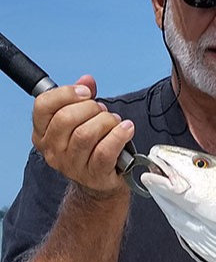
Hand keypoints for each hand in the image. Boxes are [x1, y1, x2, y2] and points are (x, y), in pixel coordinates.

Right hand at [32, 75, 134, 196]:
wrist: (102, 181)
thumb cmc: (92, 146)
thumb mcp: (83, 120)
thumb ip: (82, 98)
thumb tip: (87, 80)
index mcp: (42, 133)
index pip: (43, 106)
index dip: (66, 93)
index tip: (86, 92)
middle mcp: (52, 150)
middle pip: (66, 119)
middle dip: (91, 108)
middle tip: (103, 111)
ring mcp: (72, 165)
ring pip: (86, 134)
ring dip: (106, 122)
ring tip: (114, 122)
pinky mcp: (94, 175)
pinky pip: (105, 151)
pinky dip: (119, 136)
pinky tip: (126, 128)